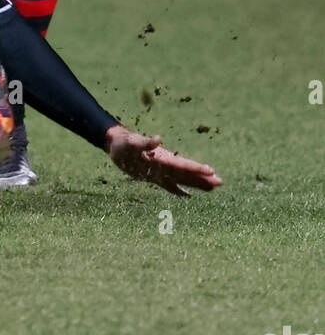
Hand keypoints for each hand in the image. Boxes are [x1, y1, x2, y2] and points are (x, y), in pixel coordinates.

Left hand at [104, 124, 220, 196]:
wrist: (115, 143)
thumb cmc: (123, 143)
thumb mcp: (131, 142)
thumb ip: (144, 142)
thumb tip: (157, 138)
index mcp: (162, 157)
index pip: (183, 164)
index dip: (196, 168)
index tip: (211, 171)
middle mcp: (165, 164)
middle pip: (187, 173)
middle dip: (203, 178)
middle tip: (221, 182)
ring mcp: (161, 170)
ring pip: (182, 179)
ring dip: (197, 184)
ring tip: (213, 188)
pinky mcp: (154, 176)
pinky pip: (170, 186)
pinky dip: (180, 191)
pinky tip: (189, 196)